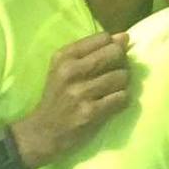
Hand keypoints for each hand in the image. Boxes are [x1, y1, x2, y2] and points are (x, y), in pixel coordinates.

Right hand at [11, 32, 129, 167]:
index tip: (110, 58)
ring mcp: (80, 92)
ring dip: (123, 83)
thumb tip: (125, 37)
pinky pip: (121, 97)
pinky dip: (122, 99)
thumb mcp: (66, 68)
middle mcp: (71, 71)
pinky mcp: (90, 112)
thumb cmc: (58, 95)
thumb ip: (94, 50)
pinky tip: (113, 102)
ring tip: (113, 90)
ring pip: (122, 76)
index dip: (113, 46)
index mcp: (64, 56)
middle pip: (115, 54)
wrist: (43, 131)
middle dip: (122, 63)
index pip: (104, 38)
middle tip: (115, 73)